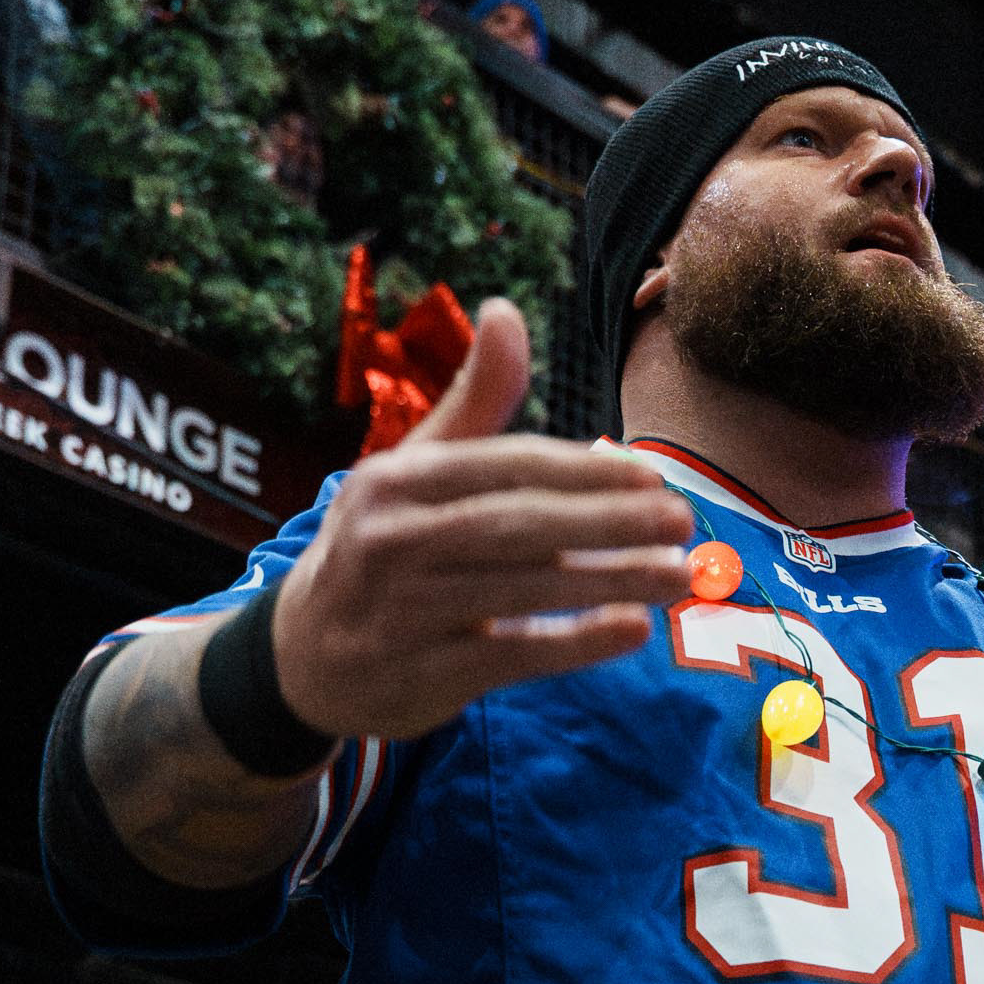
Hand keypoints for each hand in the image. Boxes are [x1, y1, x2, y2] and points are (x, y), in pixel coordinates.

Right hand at [268, 299, 693, 743]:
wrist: (302, 657)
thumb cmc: (380, 547)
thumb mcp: (412, 469)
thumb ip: (472, 400)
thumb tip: (506, 309)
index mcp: (397, 481)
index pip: (504, 466)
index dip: (583, 471)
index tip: (651, 477)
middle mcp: (393, 540)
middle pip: (517, 524)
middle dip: (607, 521)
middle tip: (682, 520)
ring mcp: (402, 611)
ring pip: (520, 588)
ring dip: (608, 580)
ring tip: (679, 575)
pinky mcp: (420, 674)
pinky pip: (509, 654)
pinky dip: (573, 643)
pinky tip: (632, 629)